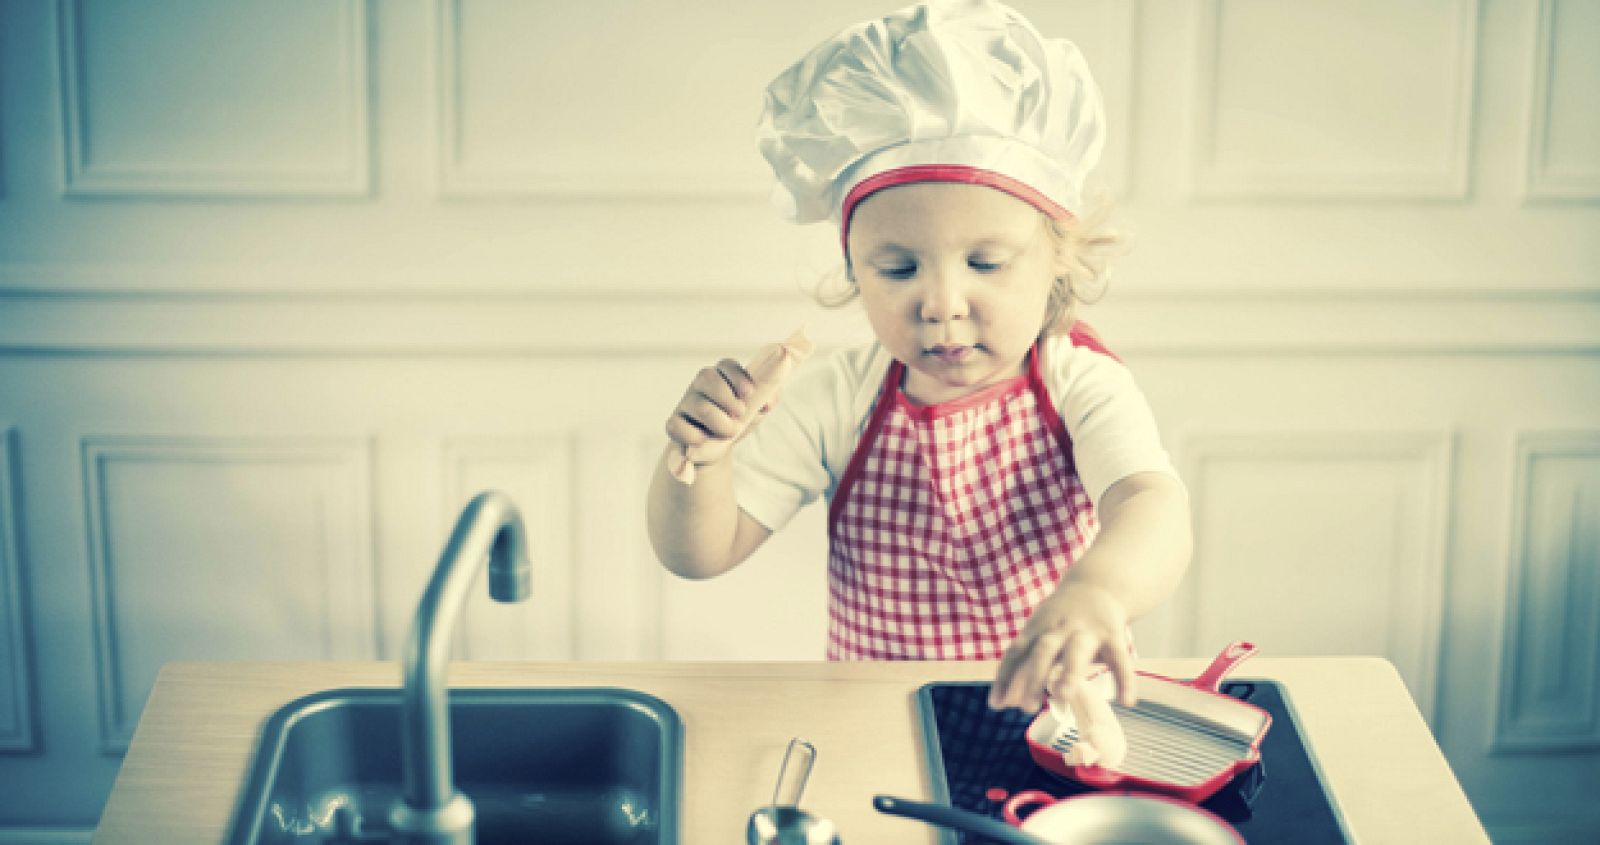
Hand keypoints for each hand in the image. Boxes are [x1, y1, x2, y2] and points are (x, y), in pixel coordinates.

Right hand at [663, 359, 776, 468]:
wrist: (717, 448)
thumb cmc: (738, 420)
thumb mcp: (757, 407)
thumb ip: (769, 396)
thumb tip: (767, 401)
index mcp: (722, 376)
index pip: (726, 365)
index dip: (737, 377)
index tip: (749, 393)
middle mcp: (701, 385)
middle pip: (707, 378)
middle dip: (727, 399)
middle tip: (740, 415)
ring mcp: (686, 403)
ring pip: (700, 406)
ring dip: (719, 423)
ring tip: (729, 433)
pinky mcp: (674, 423)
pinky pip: (677, 425)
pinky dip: (693, 435)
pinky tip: (703, 440)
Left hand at [987, 579, 1136, 711]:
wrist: (1099, 584)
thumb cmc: (1061, 618)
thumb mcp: (1040, 632)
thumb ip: (1023, 665)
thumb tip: (1000, 702)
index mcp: (1038, 628)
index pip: (1016, 652)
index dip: (1004, 677)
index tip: (996, 704)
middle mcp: (1060, 628)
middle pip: (1044, 651)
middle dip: (1034, 677)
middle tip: (1026, 707)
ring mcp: (1087, 631)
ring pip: (1077, 652)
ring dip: (1068, 674)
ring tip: (1063, 696)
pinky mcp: (1113, 635)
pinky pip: (1120, 659)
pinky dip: (1124, 680)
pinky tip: (1126, 702)